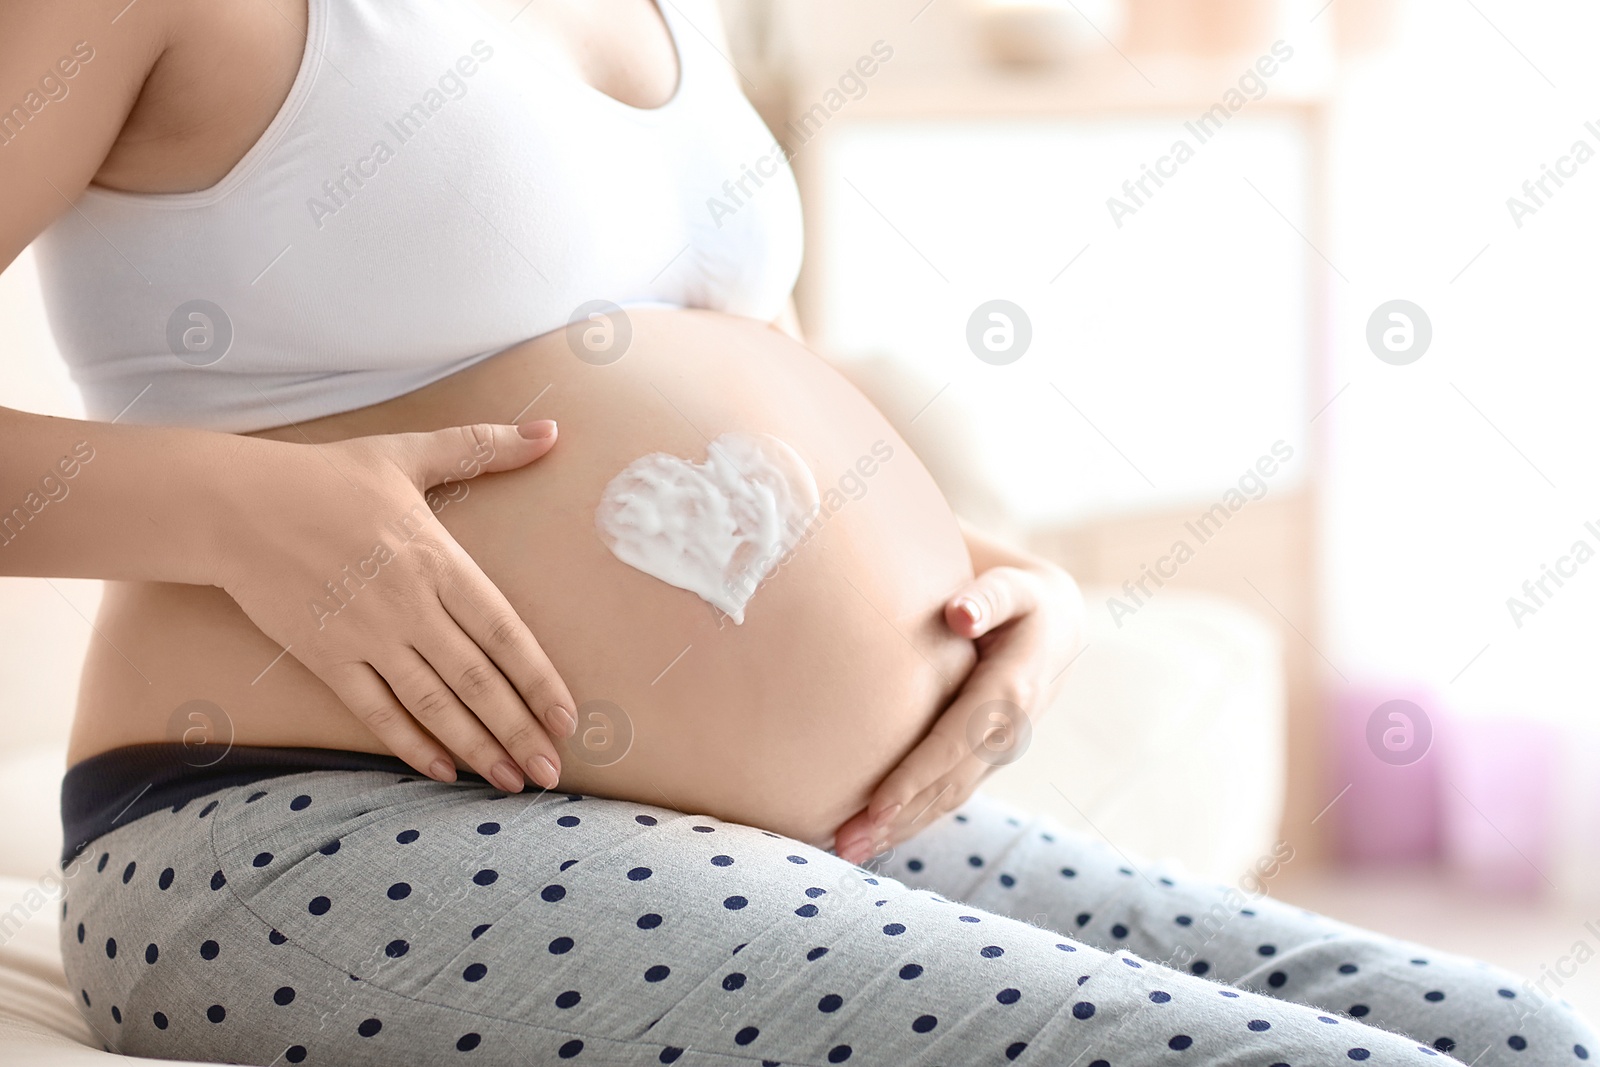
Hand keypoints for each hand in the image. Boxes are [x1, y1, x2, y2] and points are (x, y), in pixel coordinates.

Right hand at [214, 420, 575, 791]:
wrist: (235, 505)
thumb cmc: (326, 477)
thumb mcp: (409, 453)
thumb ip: (482, 447)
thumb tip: (550, 430)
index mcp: (437, 560)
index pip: (504, 631)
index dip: (538, 678)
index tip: (567, 717)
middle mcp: (409, 606)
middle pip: (477, 680)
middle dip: (519, 729)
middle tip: (551, 772)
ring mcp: (366, 636)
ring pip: (434, 704)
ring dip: (477, 747)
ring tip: (511, 781)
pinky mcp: (326, 658)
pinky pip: (376, 711)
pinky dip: (411, 744)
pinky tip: (443, 772)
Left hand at [833, 559, 1084, 863]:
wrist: (1057, 626)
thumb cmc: (1018, 598)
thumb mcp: (1013, 586)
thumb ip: (989, 596)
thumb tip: (961, 614)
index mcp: (1013, 688)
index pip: (959, 738)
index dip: (920, 774)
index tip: (877, 803)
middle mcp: (1009, 729)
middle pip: (951, 782)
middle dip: (901, 817)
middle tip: (847, 843)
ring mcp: (998, 750)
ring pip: (950, 797)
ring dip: (903, 829)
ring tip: (849, 851)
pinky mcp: (984, 759)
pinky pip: (949, 793)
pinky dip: (914, 818)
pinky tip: (874, 835)